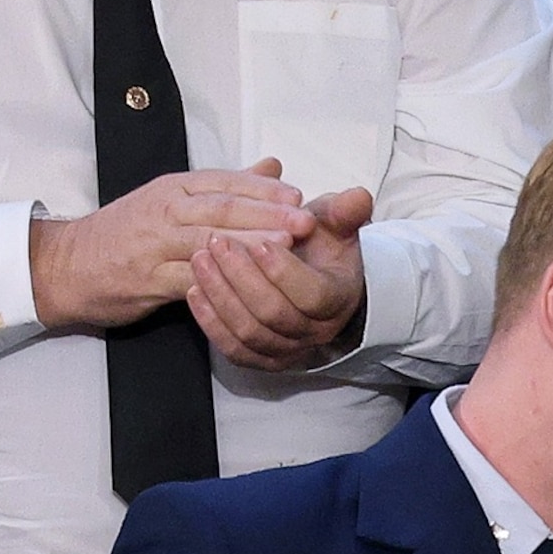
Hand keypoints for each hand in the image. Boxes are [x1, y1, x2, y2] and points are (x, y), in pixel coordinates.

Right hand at [30, 162, 310, 330]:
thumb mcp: (174, 201)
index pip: (223, 182)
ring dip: (250, 243)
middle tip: (305, 221)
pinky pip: (189, 277)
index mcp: (173, 189)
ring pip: (208, 240)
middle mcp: (164, 210)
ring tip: (286, 246)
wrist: (67, 265)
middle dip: (266, 213)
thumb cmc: (128, 234)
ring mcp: (154, 244)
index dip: (263, 189)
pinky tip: (246, 282)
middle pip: (221, 208)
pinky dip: (219, 278)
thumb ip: (226, 187)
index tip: (299, 195)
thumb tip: (272, 167)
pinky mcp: (148, 278)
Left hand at [189, 188, 369, 368]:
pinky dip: (210, 323)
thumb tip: (358, 196)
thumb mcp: (335, 224)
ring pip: (250, 332)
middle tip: (216, 242)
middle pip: (274, 314)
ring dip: (220, 295)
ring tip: (199, 259)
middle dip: (241, 277)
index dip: (284, 271)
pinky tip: (194, 290)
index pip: (312, 295)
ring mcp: (288, 348)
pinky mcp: (262, 357)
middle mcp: (314, 330)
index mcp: (336, 299)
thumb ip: (345, 211)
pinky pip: (234, 350)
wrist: (315, 278)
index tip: (261, 240)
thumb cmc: (321, 248)